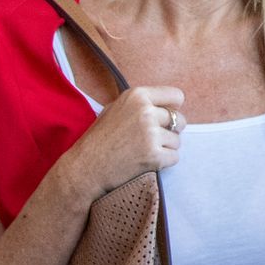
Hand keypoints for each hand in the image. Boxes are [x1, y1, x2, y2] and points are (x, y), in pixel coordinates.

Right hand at [55, 84, 185, 201]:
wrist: (84, 168)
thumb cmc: (98, 139)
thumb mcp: (115, 109)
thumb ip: (140, 104)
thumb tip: (168, 105)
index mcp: (137, 96)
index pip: (176, 96)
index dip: (173, 108)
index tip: (165, 118)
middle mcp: (146, 112)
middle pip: (179, 119)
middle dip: (170, 131)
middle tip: (151, 139)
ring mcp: (150, 134)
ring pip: (177, 140)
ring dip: (165, 148)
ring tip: (143, 151)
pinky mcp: (154, 155)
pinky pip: (174, 157)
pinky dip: (164, 162)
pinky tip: (145, 161)